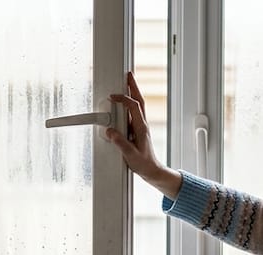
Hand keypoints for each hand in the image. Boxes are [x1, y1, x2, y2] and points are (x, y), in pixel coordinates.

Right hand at [106, 71, 182, 198]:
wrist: (152, 171)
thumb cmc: (144, 164)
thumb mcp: (131, 155)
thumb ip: (120, 143)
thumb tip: (110, 131)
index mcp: (141, 128)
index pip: (134, 106)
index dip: (124, 98)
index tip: (113, 96)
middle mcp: (142, 124)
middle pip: (139, 100)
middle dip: (133, 86)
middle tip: (128, 74)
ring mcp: (140, 127)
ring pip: (137, 105)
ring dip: (132, 92)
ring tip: (126, 83)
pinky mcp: (137, 130)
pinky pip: (133, 113)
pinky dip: (129, 104)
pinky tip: (123, 103)